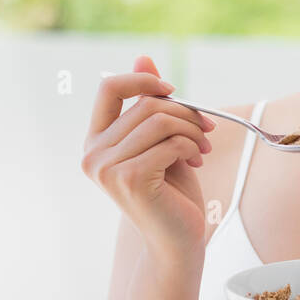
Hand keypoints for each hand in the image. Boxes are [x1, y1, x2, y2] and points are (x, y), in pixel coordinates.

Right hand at [80, 55, 217, 258]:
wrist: (177, 241)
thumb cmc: (171, 191)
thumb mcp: (161, 140)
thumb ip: (148, 103)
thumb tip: (144, 58)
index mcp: (96, 141)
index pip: (109, 88)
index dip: (143, 81)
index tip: (173, 92)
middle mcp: (93, 154)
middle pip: (145, 104)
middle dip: (185, 112)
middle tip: (206, 130)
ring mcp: (107, 168)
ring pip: (159, 120)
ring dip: (191, 129)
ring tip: (202, 147)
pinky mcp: (129, 179)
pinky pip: (169, 142)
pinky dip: (190, 146)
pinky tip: (195, 161)